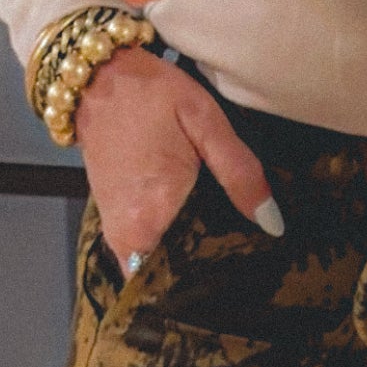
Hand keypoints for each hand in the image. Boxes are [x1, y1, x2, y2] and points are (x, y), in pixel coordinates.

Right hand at [74, 45, 282, 274]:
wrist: (94, 75)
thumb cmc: (150, 95)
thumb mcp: (205, 123)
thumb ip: (240, 173)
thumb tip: (272, 224)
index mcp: (150, 219)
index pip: (181, 286)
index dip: (211, 290)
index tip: (240, 285)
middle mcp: (127, 237)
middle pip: (171, 282)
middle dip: (204, 280)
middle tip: (239, 268)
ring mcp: (116, 232)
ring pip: (157, 269)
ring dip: (187, 264)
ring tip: (220, 249)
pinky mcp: (112, 222)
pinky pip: (145, 251)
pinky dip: (170, 246)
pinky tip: (194, 230)